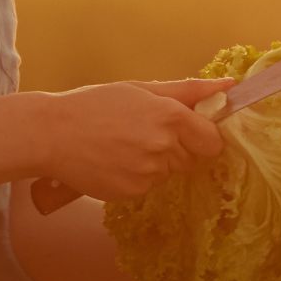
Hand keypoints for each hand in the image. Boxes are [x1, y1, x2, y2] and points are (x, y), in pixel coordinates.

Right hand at [40, 77, 235, 201]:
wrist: (52, 134)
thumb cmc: (95, 104)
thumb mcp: (140, 88)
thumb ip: (189, 90)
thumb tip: (229, 86)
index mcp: (171, 117)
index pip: (213, 141)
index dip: (203, 137)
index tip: (189, 131)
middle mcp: (164, 148)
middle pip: (191, 158)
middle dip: (177, 148)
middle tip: (144, 133)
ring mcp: (148, 174)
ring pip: (168, 173)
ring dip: (156, 163)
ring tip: (124, 145)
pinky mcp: (132, 193)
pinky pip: (148, 186)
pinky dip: (137, 176)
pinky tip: (114, 161)